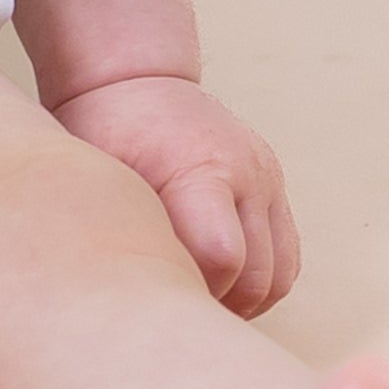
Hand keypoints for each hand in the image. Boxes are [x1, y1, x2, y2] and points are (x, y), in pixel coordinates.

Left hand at [47, 74, 299, 315]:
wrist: (135, 83)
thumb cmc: (108, 131)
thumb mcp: (103, 176)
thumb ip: (128, 232)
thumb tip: (137, 297)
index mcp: (202, 168)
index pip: (221, 258)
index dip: (191, 289)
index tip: (156, 292)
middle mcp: (248, 174)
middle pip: (257, 278)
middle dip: (218, 305)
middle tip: (171, 305)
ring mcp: (268, 181)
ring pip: (278, 277)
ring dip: (242, 302)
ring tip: (194, 296)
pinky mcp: (275, 188)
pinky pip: (285, 259)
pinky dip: (257, 283)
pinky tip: (217, 283)